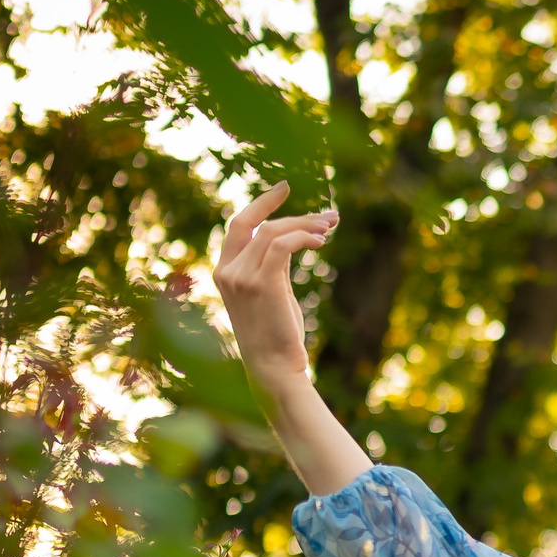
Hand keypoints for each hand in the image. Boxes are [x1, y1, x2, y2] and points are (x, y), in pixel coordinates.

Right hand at [211, 183, 335, 385]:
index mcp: (224, 271)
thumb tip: (295, 240)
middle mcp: (227, 270)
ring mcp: (241, 277)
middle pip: (258, 224)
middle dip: (293, 212)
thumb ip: (274, 266)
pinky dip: (304, 238)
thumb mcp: (272, 293)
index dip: (261, 203)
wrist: (273, 367)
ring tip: (331, 229)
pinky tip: (322, 242)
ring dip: (306, 226)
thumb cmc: (277, 334)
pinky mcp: (261, 284)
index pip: (239, 225)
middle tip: (328, 215)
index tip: (284, 188)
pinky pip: (282, 246)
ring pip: (273, 232)